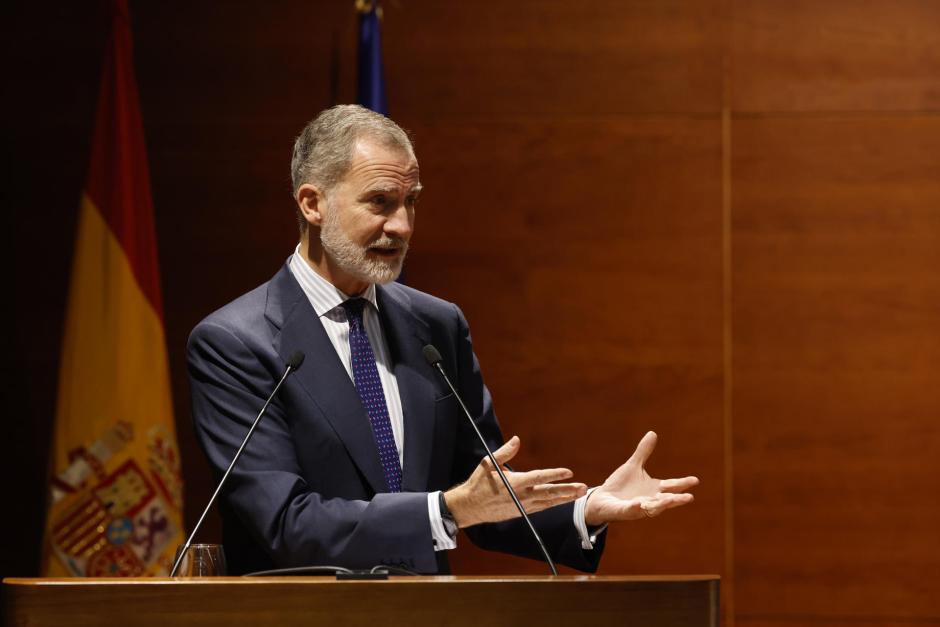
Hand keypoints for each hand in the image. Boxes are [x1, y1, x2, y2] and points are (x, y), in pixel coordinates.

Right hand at [445, 436, 587, 527]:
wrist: (470, 507)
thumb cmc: (479, 483)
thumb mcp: (488, 463)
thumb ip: (505, 452)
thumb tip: (517, 440)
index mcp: (515, 482)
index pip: (539, 477)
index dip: (555, 475)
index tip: (569, 472)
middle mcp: (521, 496)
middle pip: (549, 493)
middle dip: (567, 490)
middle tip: (583, 488)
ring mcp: (522, 506)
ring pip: (548, 502)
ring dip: (565, 498)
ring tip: (579, 494)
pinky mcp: (521, 513)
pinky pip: (541, 508)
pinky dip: (553, 504)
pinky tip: (562, 500)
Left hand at [584, 431, 698, 525]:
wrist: (603, 498)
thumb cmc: (621, 484)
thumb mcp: (633, 465)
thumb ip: (643, 452)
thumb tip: (653, 433)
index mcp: (654, 489)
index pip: (671, 486)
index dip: (683, 483)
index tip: (695, 480)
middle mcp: (650, 499)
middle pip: (666, 500)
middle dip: (677, 499)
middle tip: (690, 497)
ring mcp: (639, 507)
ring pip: (653, 508)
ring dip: (662, 505)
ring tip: (670, 500)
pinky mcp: (625, 511)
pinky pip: (632, 510)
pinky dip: (636, 507)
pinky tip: (639, 503)